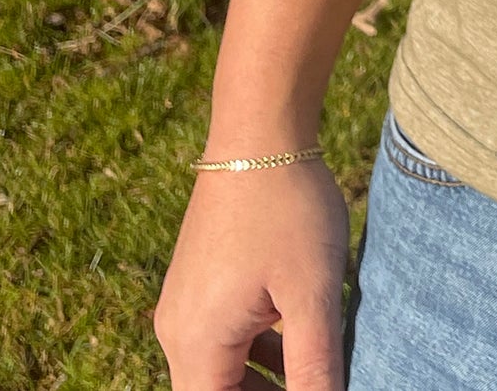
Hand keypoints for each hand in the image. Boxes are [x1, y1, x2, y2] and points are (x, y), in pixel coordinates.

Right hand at [156, 161, 350, 388]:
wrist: (261, 131)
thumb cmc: (287, 209)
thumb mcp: (312, 293)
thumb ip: (315, 366)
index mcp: (195, 344)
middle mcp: (177, 330)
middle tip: (318, 385)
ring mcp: (186, 302)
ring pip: (222, 366)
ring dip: (265, 378)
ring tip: (317, 371)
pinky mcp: (201, 279)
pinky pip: (224, 333)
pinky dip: (259, 347)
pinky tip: (301, 338)